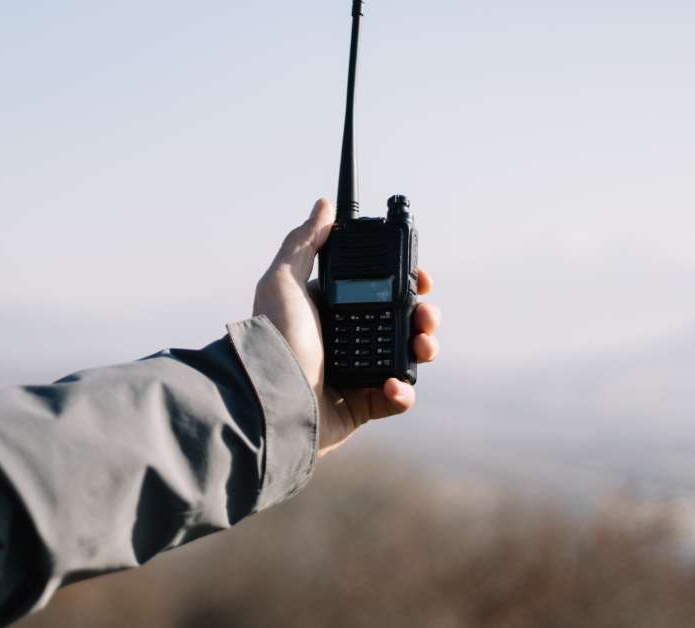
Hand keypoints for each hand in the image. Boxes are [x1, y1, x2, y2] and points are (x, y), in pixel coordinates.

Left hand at [253, 198, 440, 456]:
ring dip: (424, 348)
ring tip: (423, 344)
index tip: (421, 278)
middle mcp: (346, 339)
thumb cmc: (273, 336)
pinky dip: (404, 391)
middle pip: (401, 322)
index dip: (405, 283)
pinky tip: (394, 383)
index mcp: (332, 309)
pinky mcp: (362, 405)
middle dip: (423, 315)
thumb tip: (324, 206)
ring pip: (407, 357)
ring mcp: (356, 373)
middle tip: (425, 314)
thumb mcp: (283, 280)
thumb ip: (304, 242)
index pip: (379, 290)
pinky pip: (397, 397)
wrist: (269, 395)